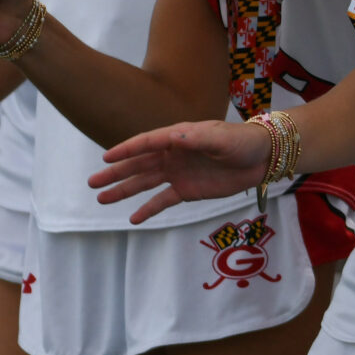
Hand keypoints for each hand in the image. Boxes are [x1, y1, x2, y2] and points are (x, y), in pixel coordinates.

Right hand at [91, 119, 270, 222]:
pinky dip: (148, 209)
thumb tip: (172, 137)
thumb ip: (196, 139)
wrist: (262, 158)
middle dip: (115, 173)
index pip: (146, 143)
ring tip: (102, 199)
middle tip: (92, 182)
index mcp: (178, 137)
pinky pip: (163, 200)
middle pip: (138, 164)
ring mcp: (178, 173)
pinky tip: (133, 218)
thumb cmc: (241, 141)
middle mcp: (172, 154)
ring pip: (145, 183)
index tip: (106, 159)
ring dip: (124, 190)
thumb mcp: (221, 138)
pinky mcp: (187, 190)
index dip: (125, 151)